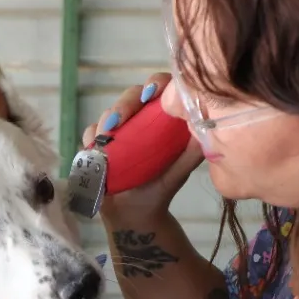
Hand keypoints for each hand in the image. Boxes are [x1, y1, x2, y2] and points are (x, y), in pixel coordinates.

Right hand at [82, 72, 205, 225]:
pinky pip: (90, 134)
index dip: (156, 83)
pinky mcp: (96, 145)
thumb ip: (192, 152)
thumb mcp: (180, 171)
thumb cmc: (161, 189)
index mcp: (160, 120)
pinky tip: (93, 147)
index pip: (160, 90)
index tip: (152, 93)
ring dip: (106, 120)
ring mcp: (116, 132)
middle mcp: (138, 120)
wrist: (137, 216)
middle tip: (120, 119)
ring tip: (106, 135)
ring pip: (108, 113)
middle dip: (124, 104)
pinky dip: (90, 139)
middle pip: (131, 97)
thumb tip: (209, 129)